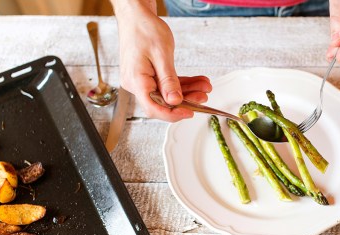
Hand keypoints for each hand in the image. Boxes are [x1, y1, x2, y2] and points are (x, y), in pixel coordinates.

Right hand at [111, 0, 211, 121]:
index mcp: (136, 80)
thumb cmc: (144, 29)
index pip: (154, 107)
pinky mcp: (147, 76)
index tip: (190, 112)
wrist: (136, 15)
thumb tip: (175, 101)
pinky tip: (196, 82)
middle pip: (162, 102)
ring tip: (203, 87)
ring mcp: (141, 81)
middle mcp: (136, 84)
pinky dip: (181, 84)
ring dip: (187, 92)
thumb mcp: (161, 54)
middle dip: (185, 101)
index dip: (173, 113)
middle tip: (203, 96)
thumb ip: (169, 80)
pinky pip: (165, 85)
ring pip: (166, 94)